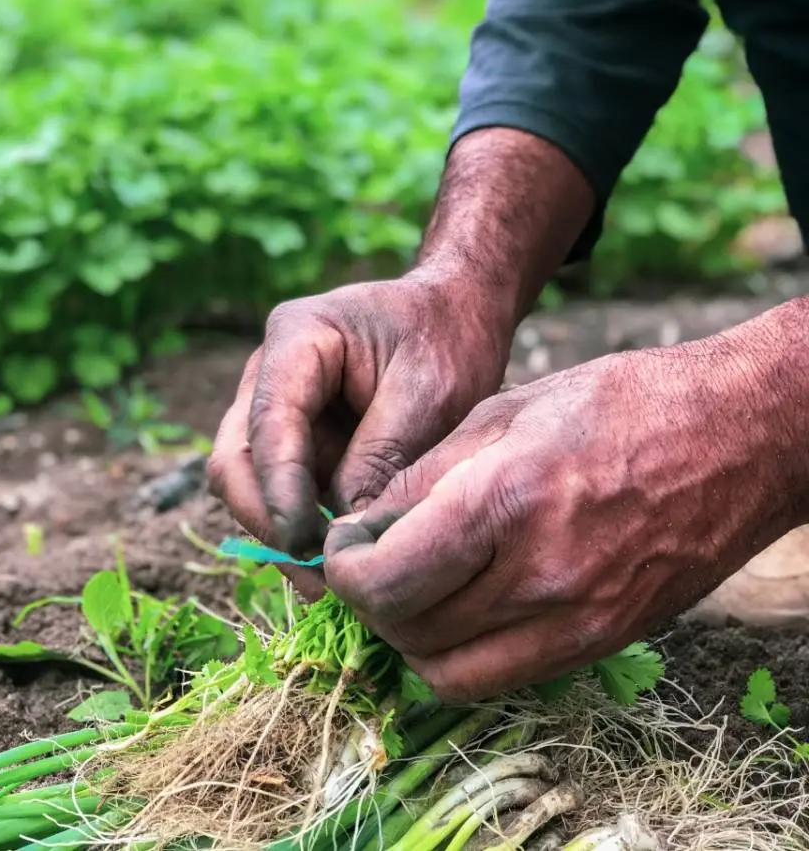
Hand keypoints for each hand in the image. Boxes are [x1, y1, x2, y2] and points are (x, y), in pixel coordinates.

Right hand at [207, 269, 513, 596]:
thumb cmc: (446, 339)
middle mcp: (267, 375)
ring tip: (330, 582)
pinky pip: (278, 494)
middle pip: (235, 460)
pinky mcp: (291, 443)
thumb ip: (382, 455)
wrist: (455, 314)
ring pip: (247, 485)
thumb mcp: (430, 392)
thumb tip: (342, 531)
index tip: (310, 544)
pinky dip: (300, 530)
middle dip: (268, 521)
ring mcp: (272, 410)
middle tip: (319, 576)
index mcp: (296, 339)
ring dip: (280, 533)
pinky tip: (336, 563)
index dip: (280, 489)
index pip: (267, 424)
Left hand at [323, 341, 798, 701]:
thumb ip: (425, 475)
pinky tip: (457, 607)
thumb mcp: (505, 410)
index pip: (387, 579)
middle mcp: (540, 575)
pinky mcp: (601, 643)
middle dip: (367, 599)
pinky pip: (500, 679)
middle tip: (368, 561)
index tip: (344, 543)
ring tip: (409, 585)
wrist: (739, 437)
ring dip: (408, 634)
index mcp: (507, 501)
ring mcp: (577, 620)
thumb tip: (364, 525)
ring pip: (445, 671)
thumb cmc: (620, 403)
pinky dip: (458, 655)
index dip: (343, 569)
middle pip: (407, 630)